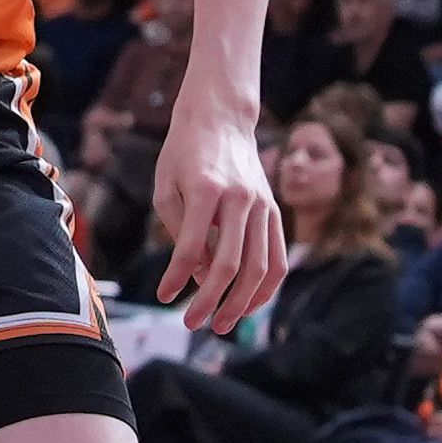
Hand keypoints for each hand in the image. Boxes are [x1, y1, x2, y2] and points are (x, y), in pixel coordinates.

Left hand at [150, 99, 279, 335]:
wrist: (221, 118)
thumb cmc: (184, 153)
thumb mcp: (166, 185)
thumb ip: (179, 231)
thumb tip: (194, 277)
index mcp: (207, 190)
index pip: (192, 247)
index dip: (176, 277)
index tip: (163, 297)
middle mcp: (240, 199)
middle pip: (230, 265)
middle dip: (210, 301)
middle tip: (192, 324)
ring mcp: (263, 205)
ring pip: (260, 268)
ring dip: (241, 303)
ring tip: (221, 324)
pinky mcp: (274, 211)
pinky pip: (278, 259)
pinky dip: (267, 288)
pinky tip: (249, 306)